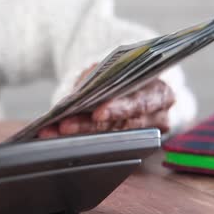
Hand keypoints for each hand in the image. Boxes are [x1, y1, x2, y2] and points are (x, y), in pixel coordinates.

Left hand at [38, 65, 174, 138]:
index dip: (118, 109)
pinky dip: (81, 139)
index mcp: (161, 92)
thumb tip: (79, 92)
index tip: (97, 114)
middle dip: (89, 127)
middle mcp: (158, 117)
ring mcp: (145, 135)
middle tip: (64, 126)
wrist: (144, 84)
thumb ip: (103, 77)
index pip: (140, 103)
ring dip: (80, 135)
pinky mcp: (133, 144)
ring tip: (53, 132)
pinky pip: (107, 144)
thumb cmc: (132, 74)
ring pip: (110, 138)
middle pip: (120, 126)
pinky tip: (58, 135)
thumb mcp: (119, 68)